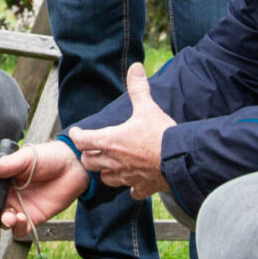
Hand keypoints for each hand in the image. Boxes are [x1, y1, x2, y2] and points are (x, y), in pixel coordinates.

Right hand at [0, 140, 88, 237]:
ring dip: (0, 220)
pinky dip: (16, 228)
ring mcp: (17, 207)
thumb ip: (6, 164)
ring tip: (9, 217)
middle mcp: (6, 193)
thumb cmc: (49, 157)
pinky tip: (21, 219)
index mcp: (2, 176)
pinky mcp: (30, 218)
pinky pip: (18, 229)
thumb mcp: (27, 157)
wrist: (74, 168)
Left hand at [68, 62, 175, 198]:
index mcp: (111, 141)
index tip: (76, 132)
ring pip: (106, 178)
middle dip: (88, 155)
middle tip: (92, 148)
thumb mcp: (147, 108)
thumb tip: (135, 67)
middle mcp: (114, 161)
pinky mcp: (142, 187)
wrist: (181, 159)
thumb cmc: (160, 134)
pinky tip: (134, 182)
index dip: (77, 135)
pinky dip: (131, 187)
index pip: (82, 140)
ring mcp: (127, 176)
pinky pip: (131, 191)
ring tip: (110, 164)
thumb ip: (138, 88)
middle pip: (89, 162)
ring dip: (105, 171)